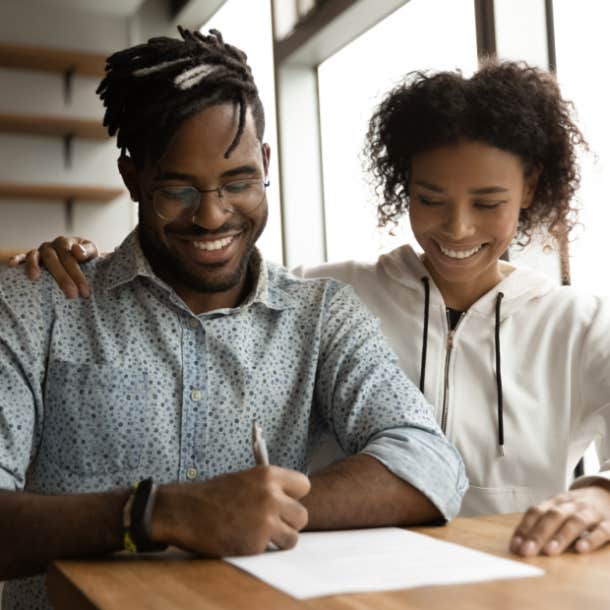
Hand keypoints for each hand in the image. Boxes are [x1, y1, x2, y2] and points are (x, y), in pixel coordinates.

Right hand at [8, 236, 97, 297]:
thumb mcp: (92, 252)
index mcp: (67, 243)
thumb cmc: (86, 257)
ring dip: (33, 266)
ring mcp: (40, 251)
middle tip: (71, 295)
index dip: (77, 274)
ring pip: (35, 256)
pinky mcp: (30, 257)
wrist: (80, 257)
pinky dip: (17, 259)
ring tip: (34, 278)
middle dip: (62, 278)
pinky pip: (21, 256)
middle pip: (54, 259)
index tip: (84, 291)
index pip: (71, 257)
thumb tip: (77, 251)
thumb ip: (87, 251)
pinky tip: (11, 265)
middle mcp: (52, 246)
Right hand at [152, 466, 309, 555]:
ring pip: (293, 537)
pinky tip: (243, 539)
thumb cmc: (213, 494)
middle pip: (302, 515)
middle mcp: (271, 496)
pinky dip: (260, 549)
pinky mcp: (255, 544)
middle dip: (289, 521)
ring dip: (280, 539)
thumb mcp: (245, 478)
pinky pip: (271, 550)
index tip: (284, 501)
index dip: (294, 496)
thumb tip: (290, 498)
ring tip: (262, 534)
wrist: (184, 511)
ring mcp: (264, 521)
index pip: (304, 485)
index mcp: (268, 475)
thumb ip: (269, 487)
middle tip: (272, 522)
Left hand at [510, 485, 609, 555]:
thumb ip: (542, 522)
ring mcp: (591, 512)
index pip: (536, 511)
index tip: (514, 545)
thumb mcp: (559, 508)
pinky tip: (580, 549)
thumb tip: (519, 543)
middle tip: (526, 551)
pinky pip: (602, 530)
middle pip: (552, 516)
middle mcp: (572, 504)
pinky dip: (591, 539)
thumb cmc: (578, 507)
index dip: (524, 527)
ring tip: (548, 551)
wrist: (608, 492)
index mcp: (556, 501)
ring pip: (575, 521)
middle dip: (537, 534)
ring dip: (560, 536)